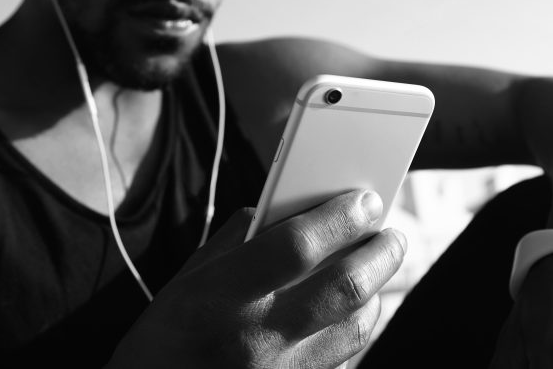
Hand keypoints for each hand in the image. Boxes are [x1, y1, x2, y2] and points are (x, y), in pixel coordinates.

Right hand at [105, 189, 405, 368]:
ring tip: (376, 272)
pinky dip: (352, 334)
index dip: (341, 217)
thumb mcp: (182, 284)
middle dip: (380, 253)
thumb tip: (277, 211)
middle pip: (345, 286)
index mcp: (222, 296)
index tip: (366, 200)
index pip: (298, 245)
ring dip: (376, 293)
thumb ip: (233, 244)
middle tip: (392, 235)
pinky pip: (342, 362)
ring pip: (355, 328)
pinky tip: (350, 316)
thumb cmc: (161, 345)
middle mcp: (258, 337)